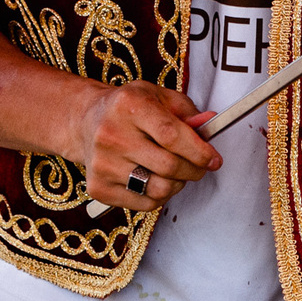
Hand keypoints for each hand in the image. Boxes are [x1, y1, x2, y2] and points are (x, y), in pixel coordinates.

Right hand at [73, 80, 219, 211]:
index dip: (199, 151)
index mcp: (128, 105)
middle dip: (194, 170)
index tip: (214, 159)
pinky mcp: (99, 188)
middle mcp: (111, 134)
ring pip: (159, 189)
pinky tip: (157, 179)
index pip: (171, 135)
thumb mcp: (158, 96)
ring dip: (178, 184)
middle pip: (168, 166)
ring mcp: (102, 164)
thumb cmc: (129, 109)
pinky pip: (145, 203)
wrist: (86, 122)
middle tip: (200, 167)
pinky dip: (160, 196)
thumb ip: (187, 111)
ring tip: (177, 173)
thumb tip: (210, 124)